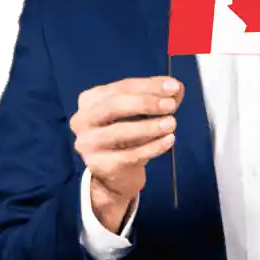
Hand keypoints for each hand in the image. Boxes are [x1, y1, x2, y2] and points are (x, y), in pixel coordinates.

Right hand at [70, 76, 183, 225]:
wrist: (115, 173)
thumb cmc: (129, 134)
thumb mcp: (142, 112)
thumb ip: (159, 97)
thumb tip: (176, 88)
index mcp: (91, 99)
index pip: (122, 87)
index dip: (150, 86)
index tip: (174, 87)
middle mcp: (83, 119)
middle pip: (114, 106)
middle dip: (145, 103)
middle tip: (171, 105)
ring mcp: (87, 143)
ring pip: (119, 132)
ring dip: (150, 126)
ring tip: (172, 123)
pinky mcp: (98, 165)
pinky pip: (128, 155)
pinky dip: (152, 147)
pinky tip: (169, 141)